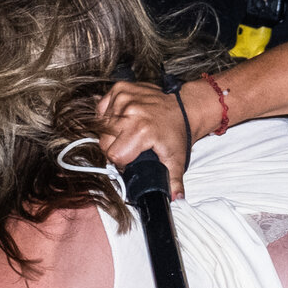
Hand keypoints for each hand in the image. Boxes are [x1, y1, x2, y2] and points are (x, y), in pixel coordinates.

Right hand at [95, 79, 204, 196]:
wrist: (184, 108)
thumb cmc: (177, 133)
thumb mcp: (176, 159)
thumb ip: (172, 181)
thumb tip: (175, 199)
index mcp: (142, 130)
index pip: (114, 155)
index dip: (122, 161)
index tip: (131, 159)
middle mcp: (131, 112)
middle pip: (105, 141)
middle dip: (116, 147)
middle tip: (132, 146)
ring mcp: (124, 98)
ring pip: (102, 125)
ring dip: (113, 131)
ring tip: (131, 131)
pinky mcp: (120, 88)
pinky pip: (102, 108)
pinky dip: (109, 115)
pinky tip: (125, 118)